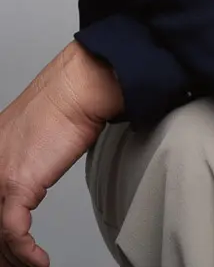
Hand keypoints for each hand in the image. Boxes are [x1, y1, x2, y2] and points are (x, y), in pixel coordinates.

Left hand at [0, 41, 122, 266]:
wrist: (81, 88)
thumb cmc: (68, 103)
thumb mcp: (38, 134)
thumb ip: (27, 158)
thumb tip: (34, 173)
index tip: (5, 249)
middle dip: (0, 248)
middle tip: (10, 263)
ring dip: (12, 257)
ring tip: (29, 265)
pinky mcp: (17, 182)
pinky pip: (13, 232)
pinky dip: (26, 253)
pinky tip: (38, 260)